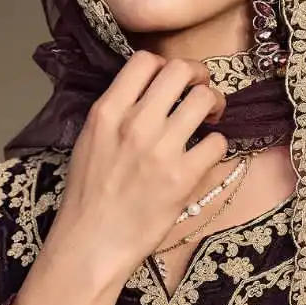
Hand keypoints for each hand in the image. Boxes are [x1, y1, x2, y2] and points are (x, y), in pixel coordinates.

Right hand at [44, 50, 228, 287]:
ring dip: (214, 105)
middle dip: (199, 76)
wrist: (91, 243)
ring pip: (205, 99)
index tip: (172, 82)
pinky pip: (217, 143)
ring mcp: (161, 150)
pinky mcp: (183, 178)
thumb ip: (116, 113)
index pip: (145, 61)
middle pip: (181, 70)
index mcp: (107, 112)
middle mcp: (135, 124)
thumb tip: (147, 94)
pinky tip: (206, 156)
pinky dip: (217, 146)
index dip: (166, 65)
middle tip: (201, 92)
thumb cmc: (88, 198)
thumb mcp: (90, 141)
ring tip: (210, 120)